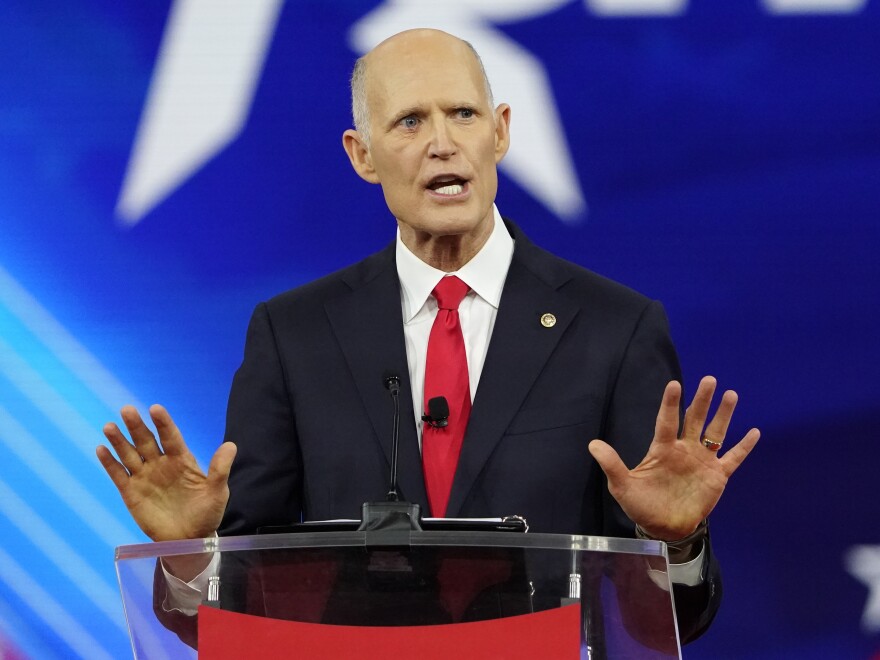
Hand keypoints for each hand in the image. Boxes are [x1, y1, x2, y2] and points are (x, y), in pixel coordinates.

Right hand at [97, 404, 235, 542]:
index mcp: (181, 460)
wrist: (190, 540)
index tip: (155, 408)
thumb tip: (231, 445)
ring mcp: (144, 477)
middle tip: (127, 410)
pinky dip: (109, 463)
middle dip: (137, 426)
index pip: (171, 437)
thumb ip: (220, 469)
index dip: (163, 423)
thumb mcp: (217, 492)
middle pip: (146, 441)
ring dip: (119, 441)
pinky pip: (118, 474)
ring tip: (110, 426)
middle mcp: (161, 464)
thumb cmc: (206, 513)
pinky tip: (101, 449)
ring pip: (129, 454)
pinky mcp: (131, 492)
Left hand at [588, 376, 759, 540]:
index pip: (666, 421)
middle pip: (694, 419)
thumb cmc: (642, 504)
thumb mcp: (622, 486)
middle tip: (709, 380)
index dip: (670, 403)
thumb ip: (612, 464)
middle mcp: (684, 449)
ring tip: (730, 394)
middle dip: (701, 400)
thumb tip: (592, 444)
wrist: (663, 528)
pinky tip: (754, 432)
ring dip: (723, 415)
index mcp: (662, 449)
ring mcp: (702, 461)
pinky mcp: (717, 476)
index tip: (674, 384)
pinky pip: (733, 458)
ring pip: (715, 433)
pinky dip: (744, 446)